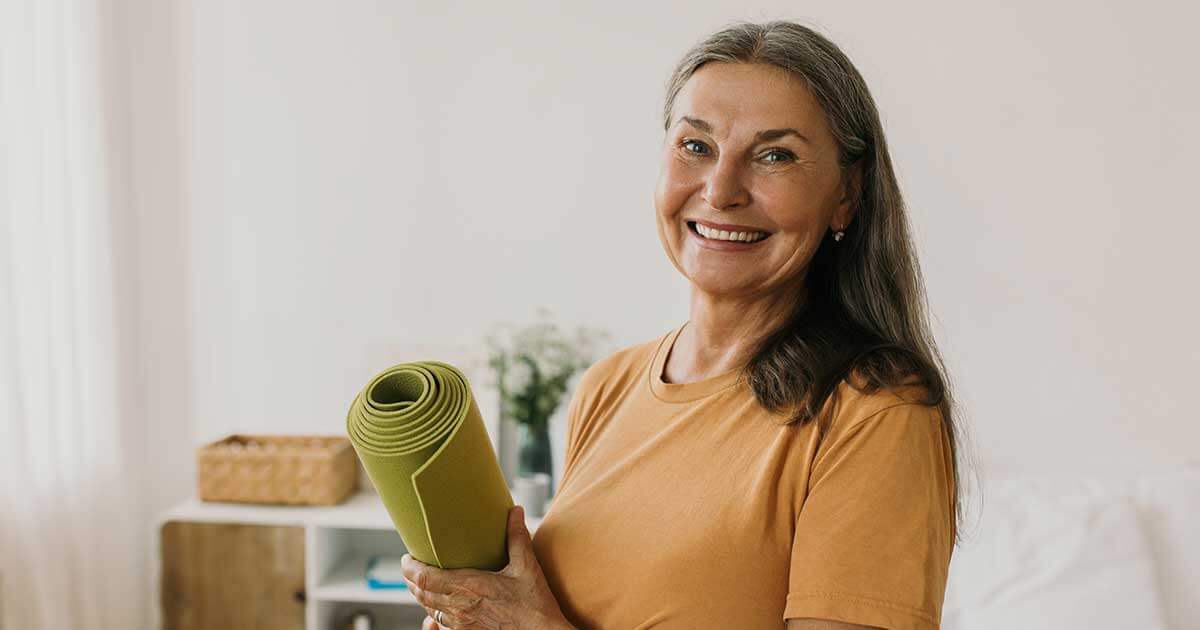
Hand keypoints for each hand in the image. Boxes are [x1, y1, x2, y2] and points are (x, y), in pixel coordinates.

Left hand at [403, 504, 573, 629]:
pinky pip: (441, 626)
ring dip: (421, 596)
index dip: (410, 568)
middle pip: (421, 594)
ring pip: (428, 610)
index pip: (425, 578)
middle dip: (411, 580)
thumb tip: (515, 511)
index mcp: (468, 587)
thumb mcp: (527, 567)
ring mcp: (461, 625)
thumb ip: (517, 537)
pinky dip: (432, 616)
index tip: (407, 558)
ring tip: (420, 584)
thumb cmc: (534, 605)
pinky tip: (435, 613)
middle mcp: (459, 608)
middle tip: (410, 566)